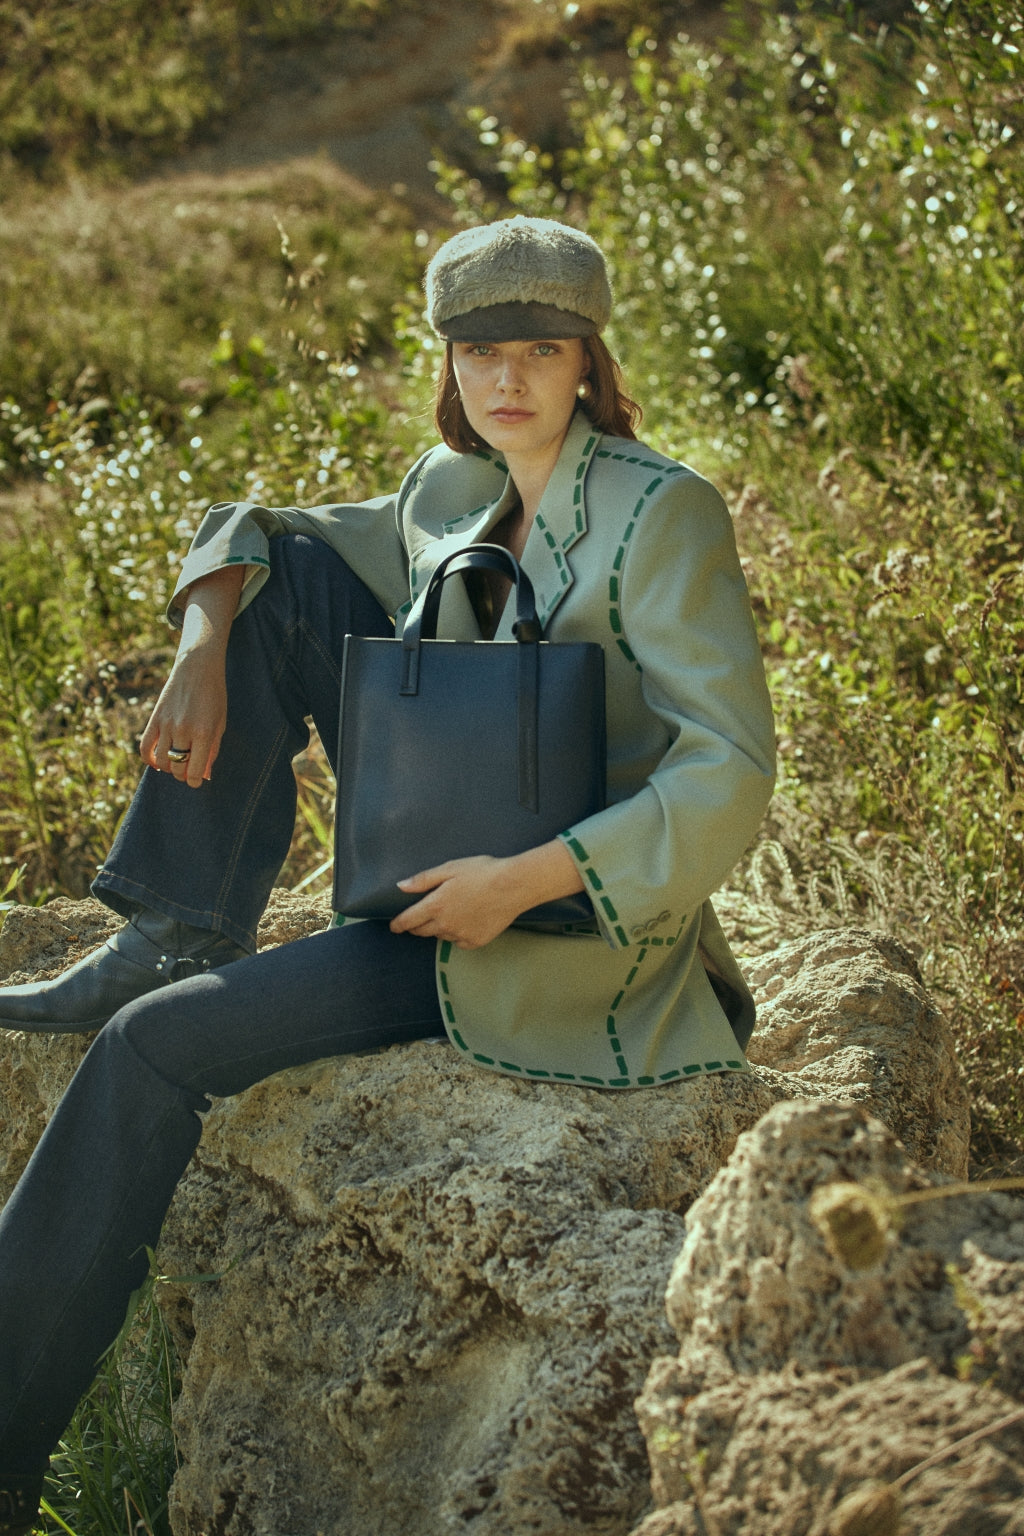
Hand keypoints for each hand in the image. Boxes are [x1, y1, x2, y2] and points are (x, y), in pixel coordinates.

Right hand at [139, 649, 226, 788]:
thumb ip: (212, 750)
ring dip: (168, 769)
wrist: (197, 667)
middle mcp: (183, 730)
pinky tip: (156, 762)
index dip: (195, 781)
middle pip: (177, 767)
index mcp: (204, 733)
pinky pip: (144, 746)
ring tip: (176, 765)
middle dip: (182, 775)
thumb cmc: (214, 696)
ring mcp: (166, 724)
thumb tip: (204, 775)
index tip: (197, 781)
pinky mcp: (154, 718)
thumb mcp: (220, 723)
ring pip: (161, 760)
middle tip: (188, 772)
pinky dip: (148, 759)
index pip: (194, 770)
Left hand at [390, 839, 584, 949]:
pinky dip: (457, 934)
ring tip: (450, 913)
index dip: (398, 924)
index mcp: (436, 905)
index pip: (408, 920)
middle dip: (416, 926)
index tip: (394, 927)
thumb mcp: (450, 869)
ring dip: (439, 928)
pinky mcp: (475, 941)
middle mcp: (445, 924)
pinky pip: (459, 941)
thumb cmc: (482, 872)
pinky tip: (466, 921)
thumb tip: (401, 887)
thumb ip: (423, 880)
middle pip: (422, 931)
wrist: (514, 886)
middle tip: (418, 919)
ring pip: (441, 935)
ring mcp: (461, 935)